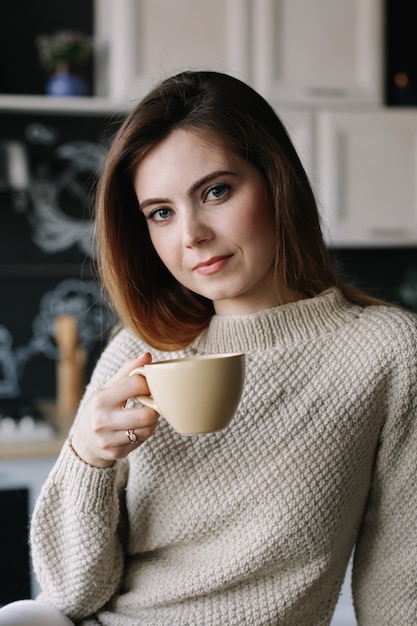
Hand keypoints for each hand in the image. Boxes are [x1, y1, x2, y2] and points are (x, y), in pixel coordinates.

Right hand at [71, 352, 158, 467]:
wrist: (84, 440)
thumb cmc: (100, 407)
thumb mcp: (108, 387)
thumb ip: (128, 371)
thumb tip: (148, 356)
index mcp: (102, 399)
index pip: (137, 384)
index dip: (149, 383)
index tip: (150, 385)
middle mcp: (102, 420)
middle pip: (147, 414)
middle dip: (155, 407)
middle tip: (153, 402)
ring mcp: (108, 439)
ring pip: (148, 429)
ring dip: (152, 421)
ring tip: (146, 414)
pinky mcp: (116, 453)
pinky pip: (142, 440)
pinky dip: (145, 432)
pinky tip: (137, 427)